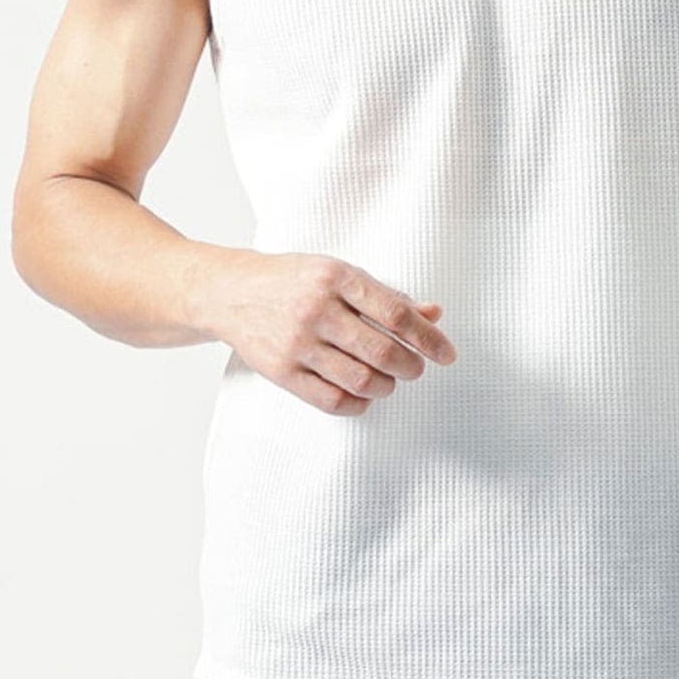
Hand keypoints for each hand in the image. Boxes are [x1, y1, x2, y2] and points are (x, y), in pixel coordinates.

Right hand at [216, 252, 456, 416]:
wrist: (231, 292)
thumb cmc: (294, 281)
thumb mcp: (340, 274)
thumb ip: (386, 296)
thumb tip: (434, 314)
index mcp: (337, 277)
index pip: (396, 312)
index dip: (428, 337)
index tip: (446, 354)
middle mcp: (317, 308)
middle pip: (382, 351)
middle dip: (410, 367)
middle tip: (415, 369)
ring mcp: (297, 342)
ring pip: (360, 380)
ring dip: (385, 386)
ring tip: (388, 381)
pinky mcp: (281, 371)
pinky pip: (331, 400)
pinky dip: (357, 404)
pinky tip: (362, 396)